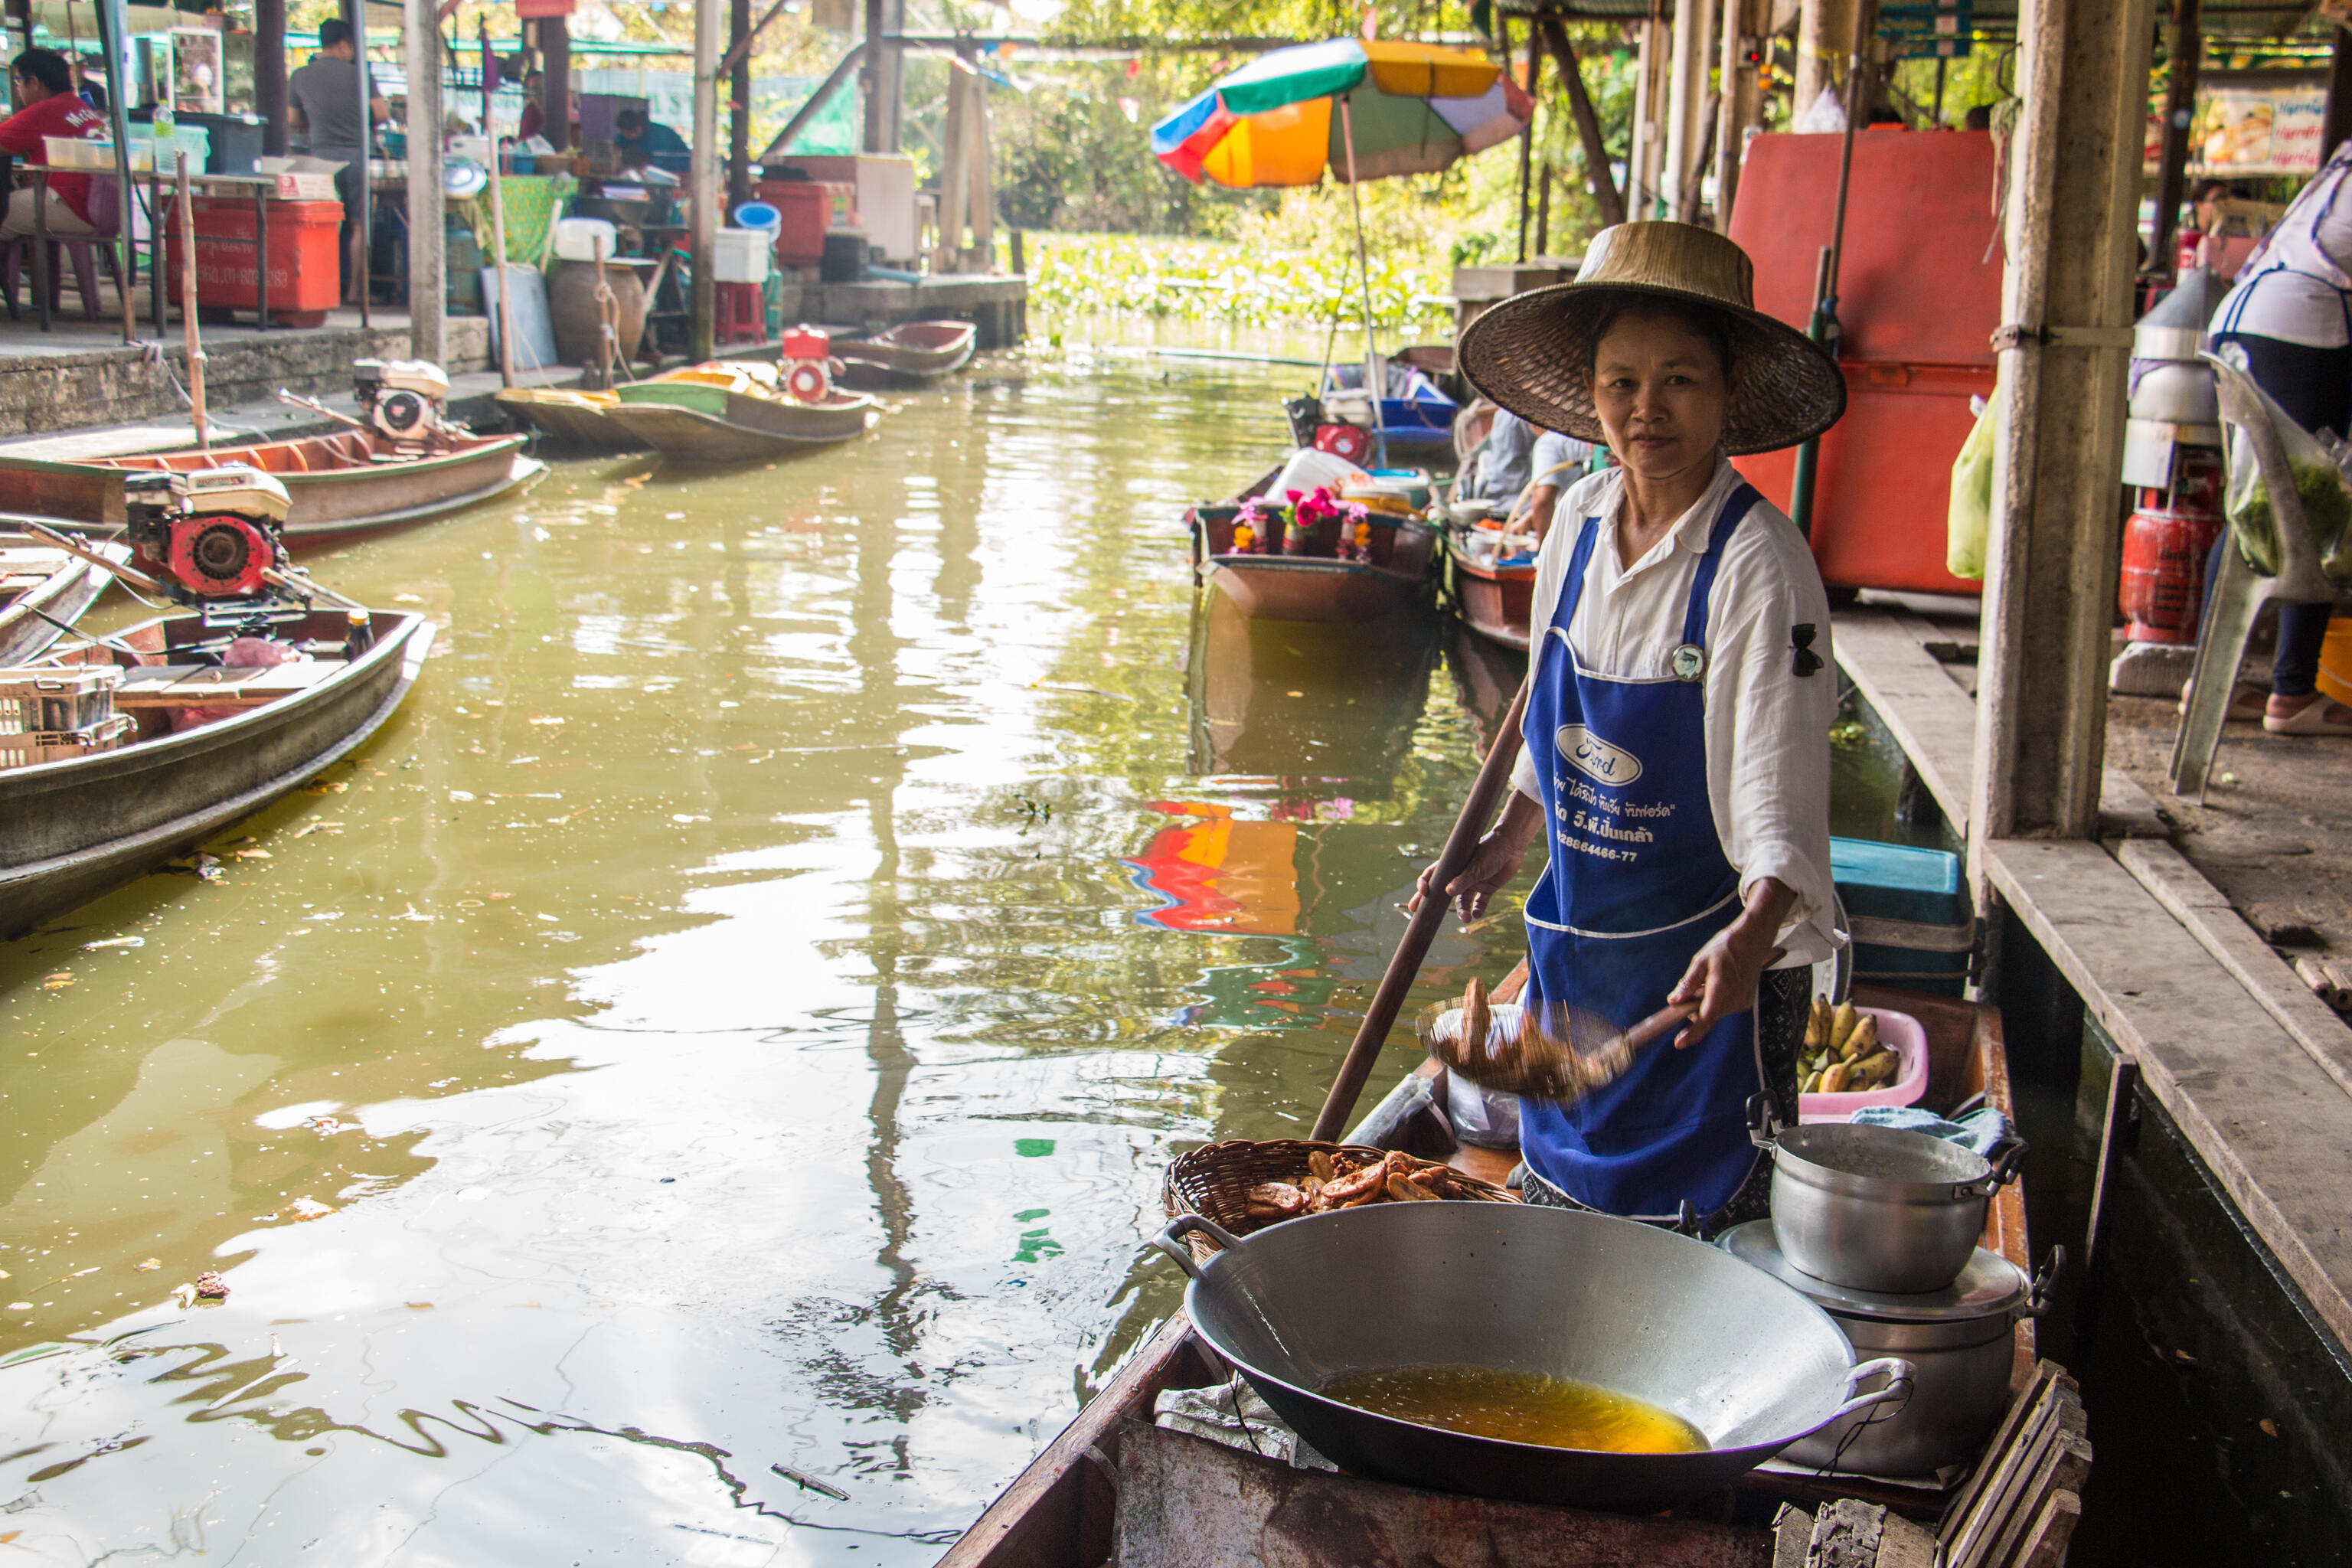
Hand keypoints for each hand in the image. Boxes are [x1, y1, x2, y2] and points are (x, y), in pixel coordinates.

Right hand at [1409, 793, 1540, 921]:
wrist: (1512, 845)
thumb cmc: (1491, 850)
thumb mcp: (1476, 866)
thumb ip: (1463, 880)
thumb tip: (1447, 892)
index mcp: (1453, 865)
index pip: (1432, 875)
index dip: (1424, 884)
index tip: (1422, 893)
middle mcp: (1461, 875)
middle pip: (1442, 892)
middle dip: (1431, 903)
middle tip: (1416, 912)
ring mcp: (1473, 882)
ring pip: (1463, 901)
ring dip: (1462, 910)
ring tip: (1465, 919)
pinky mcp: (1487, 888)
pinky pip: (1479, 902)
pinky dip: (1478, 909)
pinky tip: (1477, 915)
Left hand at [1665, 878, 1795, 1047]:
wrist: (1753, 940)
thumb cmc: (1726, 947)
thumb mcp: (1701, 960)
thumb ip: (1688, 983)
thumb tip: (1674, 1000)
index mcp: (1722, 988)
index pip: (1705, 1018)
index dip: (1692, 1033)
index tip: (1679, 1044)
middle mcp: (1735, 999)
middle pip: (1708, 1017)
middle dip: (1693, 1012)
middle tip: (1688, 993)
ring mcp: (1743, 1002)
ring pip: (1715, 1013)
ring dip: (1705, 1005)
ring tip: (1707, 983)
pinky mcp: (1746, 1002)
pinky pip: (1725, 1008)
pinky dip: (1716, 1002)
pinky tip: (1717, 985)